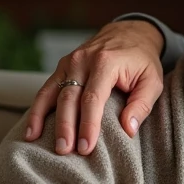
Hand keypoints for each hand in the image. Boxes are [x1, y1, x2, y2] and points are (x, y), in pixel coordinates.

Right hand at [25, 20, 165, 154]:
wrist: (129, 33)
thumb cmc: (142, 61)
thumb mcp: (152, 81)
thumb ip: (141, 104)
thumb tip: (128, 130)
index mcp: (106, 63)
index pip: (93, 98)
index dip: (88, 124)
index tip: (86, 147)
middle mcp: (82, 61)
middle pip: (69, 97)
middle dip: (65, 126)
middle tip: (64, 150)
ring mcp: (68, 63)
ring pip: (50, 93)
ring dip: (42, 118)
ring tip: (35, 141)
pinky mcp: (61, 68)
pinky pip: (45, 90)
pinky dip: (36, 109)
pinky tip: (31, 129)